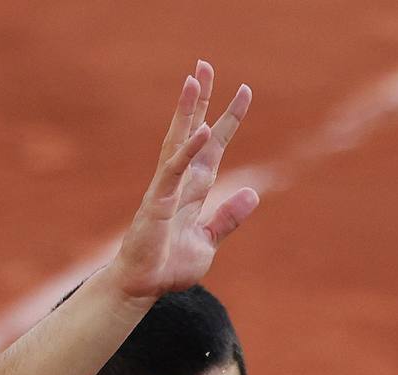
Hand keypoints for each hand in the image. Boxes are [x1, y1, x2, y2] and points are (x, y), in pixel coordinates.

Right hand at [107, 60, 259, 300]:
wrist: (143, 287)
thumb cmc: (168, 267)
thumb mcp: (208, 241)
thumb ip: (228, 218)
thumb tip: (254, 193)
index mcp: (194, 189)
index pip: (214, 147)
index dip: (228, 120)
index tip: (243, 92)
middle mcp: (179, 182)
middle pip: (192, 131)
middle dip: (201, 99)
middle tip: (205, 65)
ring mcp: (166, 188)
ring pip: (178, 140)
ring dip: (187, 110)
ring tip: (194, 79)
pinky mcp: (157, 201)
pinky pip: (174, 170)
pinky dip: (188, 151)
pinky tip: (202, 130)